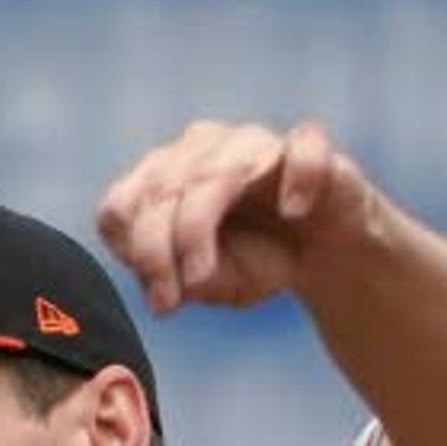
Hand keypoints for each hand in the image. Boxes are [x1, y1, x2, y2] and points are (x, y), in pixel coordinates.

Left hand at [93, 118, 386, 315]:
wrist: (323, 252)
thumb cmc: (260, 258)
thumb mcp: (220, 284)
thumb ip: (189, 283)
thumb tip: (171, 288)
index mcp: (162, 178)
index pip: (123, 205)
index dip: (134, 252)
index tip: (159, 300)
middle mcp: (200, 150)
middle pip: (161, 189)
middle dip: (158, 250)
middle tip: (170, 302)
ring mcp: (253, 143)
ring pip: (215, 172)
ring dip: (200, 224)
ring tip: (206, 277)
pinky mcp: (307, 148)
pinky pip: (302, 149)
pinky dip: (297, 178)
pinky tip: (293, 211)